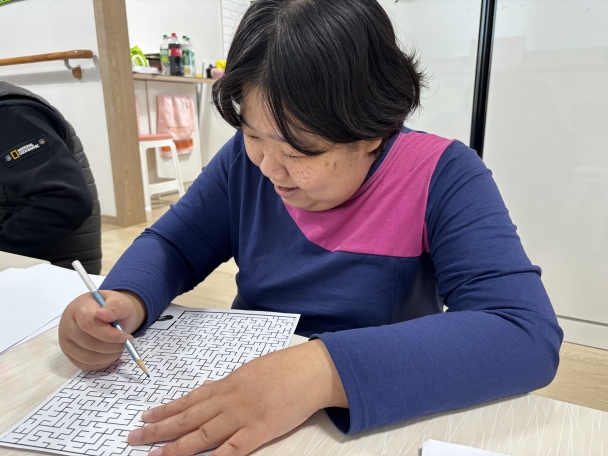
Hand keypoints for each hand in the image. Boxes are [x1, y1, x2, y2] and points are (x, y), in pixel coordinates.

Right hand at [58, 290, 146, 369]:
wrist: (105, 313)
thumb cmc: (111, 307)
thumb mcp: (119, 301)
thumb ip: (115, 307)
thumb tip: (103, 314)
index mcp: (78, 308)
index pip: (88, 324)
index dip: (109, 334)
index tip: (126, 336)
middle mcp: (67, 325)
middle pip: (88, 343)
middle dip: (111, 346)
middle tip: (125, 343)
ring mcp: (66, 341)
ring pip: (87, 357)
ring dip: (108, 356)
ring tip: (119, 348)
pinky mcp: (69, 354)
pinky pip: (85, 365)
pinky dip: (102, 363)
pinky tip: (111, 354)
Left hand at [128, 339, 347, 455]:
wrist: (310, 370)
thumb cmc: (284, 368)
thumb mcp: (251, 370)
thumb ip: (229, 383)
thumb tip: (209, 387)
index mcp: (227, 384)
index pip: (189, 400)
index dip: (166, 410)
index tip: (147, 416)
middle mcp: (227, 400)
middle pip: (186, 418)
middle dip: (158, 429)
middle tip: (134, 437)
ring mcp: (241, 416)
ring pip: (200, 435)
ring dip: (174, 447)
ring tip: (153, 455)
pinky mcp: (258, 431)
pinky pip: (230, 449)